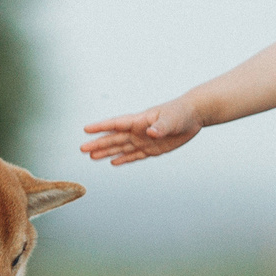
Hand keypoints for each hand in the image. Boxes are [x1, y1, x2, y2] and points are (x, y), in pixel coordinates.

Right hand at [80, 97, 204, 165]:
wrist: (193, 116)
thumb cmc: (181, 113)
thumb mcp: (171, 119)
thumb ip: (160, 126)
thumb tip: (151, 132)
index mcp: (139, 121)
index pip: (116, 124)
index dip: (101, 127)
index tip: (86, 129)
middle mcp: (138, 131)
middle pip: (114, 138)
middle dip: (98, 143)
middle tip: (82, 149)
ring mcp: (144, 140)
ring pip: (121, 148)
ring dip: (106, 152)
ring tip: (91, 156)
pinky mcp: (152, 149)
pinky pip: (134, 155)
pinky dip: (123, 159)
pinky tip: (113, 162)